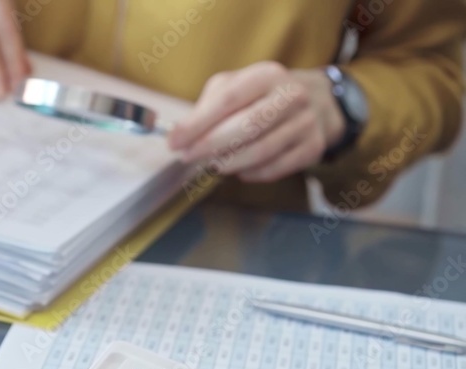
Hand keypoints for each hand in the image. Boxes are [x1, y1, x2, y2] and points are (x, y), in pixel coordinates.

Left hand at [168, 62, 346, 182]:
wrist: (314, 102)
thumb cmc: (259, 96)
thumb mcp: (234, 87)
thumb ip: (206, 107)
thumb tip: (178, 136)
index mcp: (267, 75)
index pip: (229, 99)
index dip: (198, 123)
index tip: (174, 142)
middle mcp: (292, 96)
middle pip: (247, 126)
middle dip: (211, 146)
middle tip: (188, 156)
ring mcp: (306, 122)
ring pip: (261, 151)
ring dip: (229, 162)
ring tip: (212, 164)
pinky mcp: (312, 148)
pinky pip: (274, 168)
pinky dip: (250, 173)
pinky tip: (239, 169)